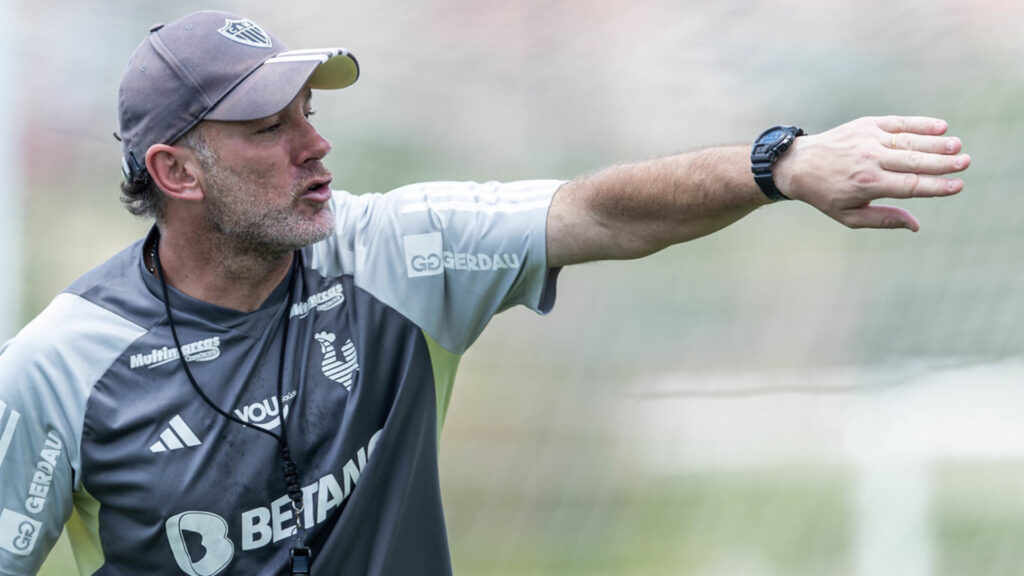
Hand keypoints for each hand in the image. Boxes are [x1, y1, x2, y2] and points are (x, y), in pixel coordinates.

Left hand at [774, 116, 970, 230]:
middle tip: (966, 162)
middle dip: (942, 163)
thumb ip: (883, 220)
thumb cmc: (826, 195)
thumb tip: (916, 225)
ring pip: (909, 141)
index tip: (957, 186)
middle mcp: (869, 160)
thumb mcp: (849, 216)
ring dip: (936, 143)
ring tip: (958, 146)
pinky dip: (920, 124)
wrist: (798, 165)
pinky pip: (898, 123)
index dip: (936, 186)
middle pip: (914, 161)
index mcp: (867, 184)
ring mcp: (868, 139)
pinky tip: (940, 126)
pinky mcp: (866, 124)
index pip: (910, 186)